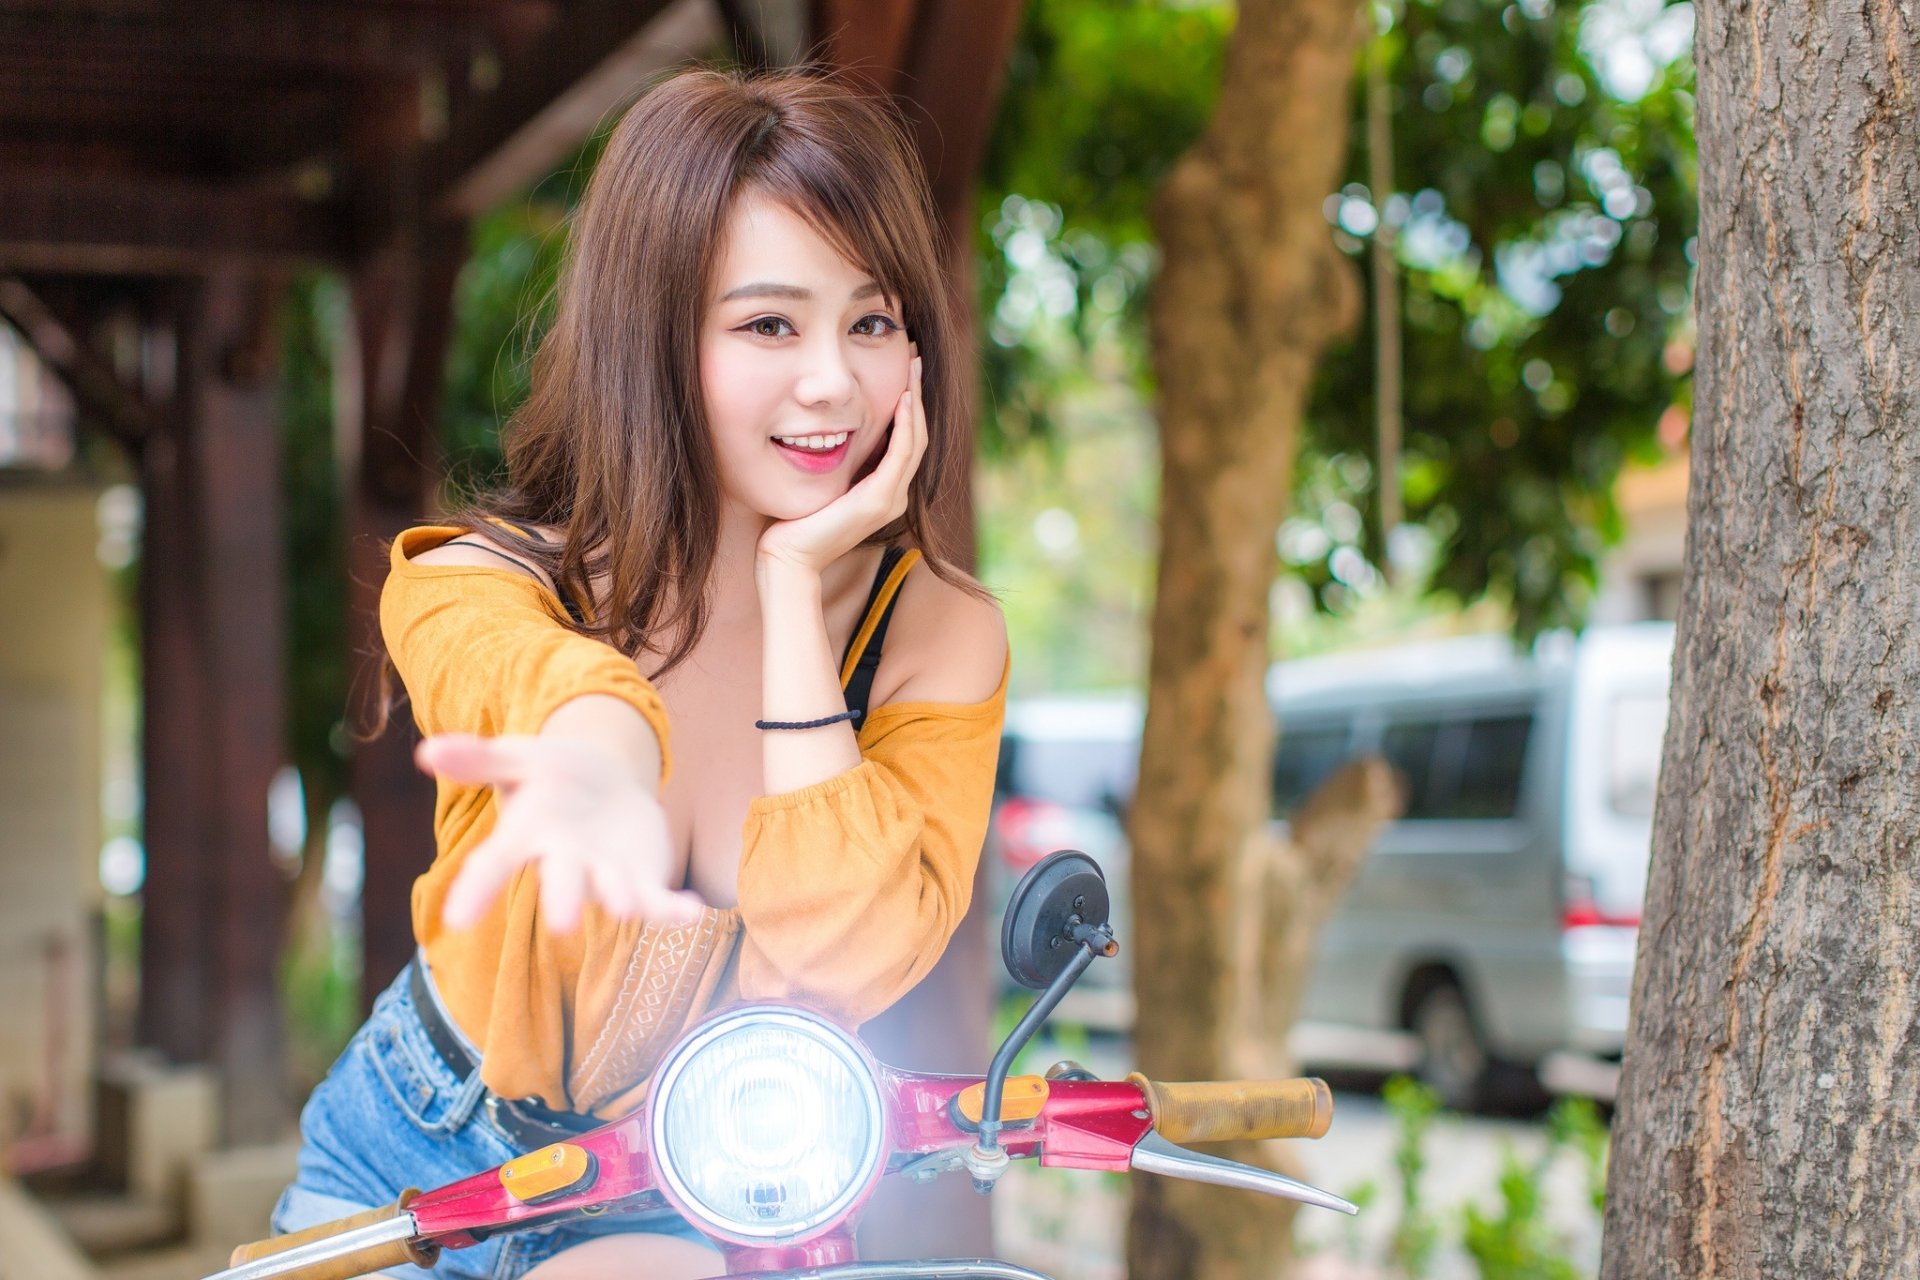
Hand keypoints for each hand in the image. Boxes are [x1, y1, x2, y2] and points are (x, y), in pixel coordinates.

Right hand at [416, 733, 704, 932]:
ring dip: (622, 900)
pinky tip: (695, 913)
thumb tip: (426, 751)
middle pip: (562, 882)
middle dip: (564, 900)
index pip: (497, 862)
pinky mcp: (642, 879)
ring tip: (629, 910)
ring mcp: (606, 874)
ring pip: (614, 892)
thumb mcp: (520, 756)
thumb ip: (479, 758)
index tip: (456, 920)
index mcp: (529, 834)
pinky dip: (675, 911)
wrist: (605, 783)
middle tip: (562, 925)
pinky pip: (659, 900)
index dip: (477, 889)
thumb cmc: (554, 774)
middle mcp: (566, 861)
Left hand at [756, 350, 926, 575]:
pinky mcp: (878, 501)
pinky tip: (902, 400)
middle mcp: (893, 496)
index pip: (905, 441)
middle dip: (917, 396)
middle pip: (917, 436)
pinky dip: (905, 426)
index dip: (908, 405)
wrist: (788, 557)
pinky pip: (901, 455)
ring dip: (916, 404)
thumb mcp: (820, 482)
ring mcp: (889, 500)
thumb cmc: (793, 521)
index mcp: (882, 491)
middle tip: (916, 359)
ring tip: (914, 370)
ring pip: (915, 442)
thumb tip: (824, 428)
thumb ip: (832, 460)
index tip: (904, 371)